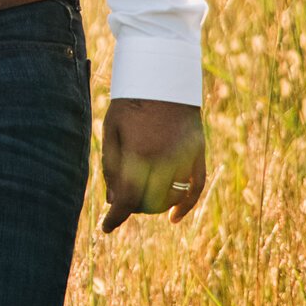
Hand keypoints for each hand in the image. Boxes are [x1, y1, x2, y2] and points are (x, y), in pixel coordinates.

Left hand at [99, 98, 206, 231]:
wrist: (163, 78)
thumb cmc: (130, 103)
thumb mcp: (112, 131)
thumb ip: (111, 167)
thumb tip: (112, 200)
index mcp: (139, 153)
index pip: (127, 198)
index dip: (115, 217)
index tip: (106, 228)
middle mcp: (165, 159)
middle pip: (149, 202)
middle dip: (132, 207)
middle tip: (121, 202)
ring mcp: (185, 157)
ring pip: (172, 198)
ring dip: (155, 204)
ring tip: (141, 199)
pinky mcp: (198, 154)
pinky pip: (197, 187)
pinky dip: (186, 204)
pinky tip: (174, 216)